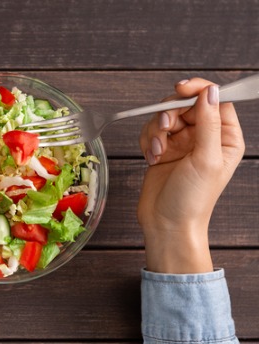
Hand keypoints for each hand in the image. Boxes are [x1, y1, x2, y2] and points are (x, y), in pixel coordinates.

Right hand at [137, 78, 244, 273]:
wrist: (166, 224)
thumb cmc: (192, 199)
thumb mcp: (205, 159)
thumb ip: (209, 123)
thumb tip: (210, 92)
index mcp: (225, 138)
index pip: (215, 100)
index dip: (198, 90)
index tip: (180, 89)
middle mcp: (204, 138)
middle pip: (185, 104)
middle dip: (170, 113)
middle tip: (165, 129)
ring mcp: (182, 143)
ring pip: (165, 116)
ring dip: (156, 130)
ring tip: (157, 151)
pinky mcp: (162, 150)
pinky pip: (151, 131)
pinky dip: (148, 141)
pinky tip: (151, 157)